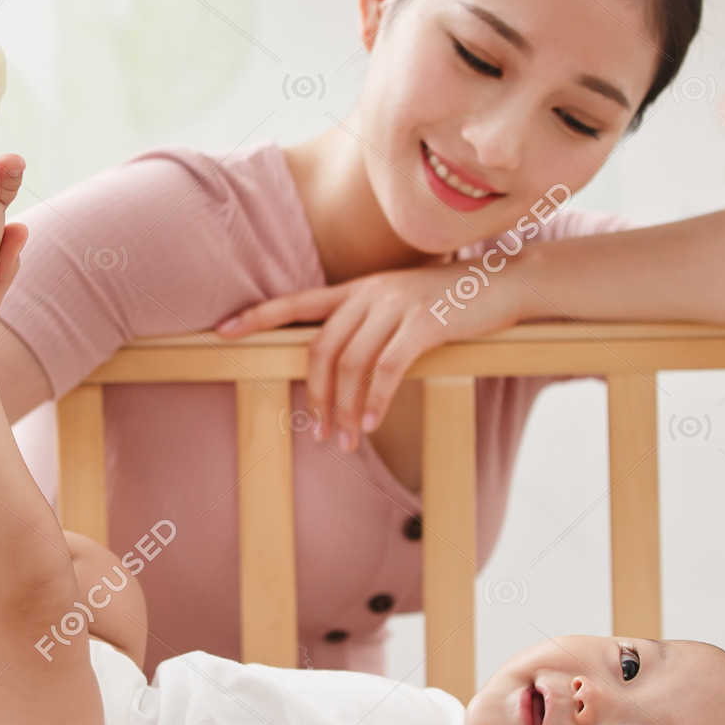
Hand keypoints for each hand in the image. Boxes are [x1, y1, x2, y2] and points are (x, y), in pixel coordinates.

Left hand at [214, 258, 523, 450]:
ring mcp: (396, 307)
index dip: (256, 317)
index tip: (221, 331)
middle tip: (319, 432)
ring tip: (347, 440)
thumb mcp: (400, 305)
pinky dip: (376, 400)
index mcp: (357, 289)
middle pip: (322, 348)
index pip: (296, 302)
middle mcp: (369, 293)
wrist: (502, 284)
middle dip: (316, 395)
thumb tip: (340, 367)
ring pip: (352, 365)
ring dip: (345, 409)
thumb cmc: (449, 303)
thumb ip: (368, 324)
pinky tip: (374, 424)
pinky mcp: (424, 325)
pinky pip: (387, 369)